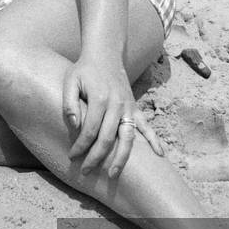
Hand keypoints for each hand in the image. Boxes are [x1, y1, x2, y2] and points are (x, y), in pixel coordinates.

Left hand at [62, 58, 163, 176]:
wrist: (105, 54)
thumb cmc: (84, 70)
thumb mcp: (70, 82)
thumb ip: (69, 104)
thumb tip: (74, 126)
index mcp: (99, 99)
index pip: (89, 131)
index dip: (80, 146)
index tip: (72, 156)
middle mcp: (116, 105)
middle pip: (108, 139)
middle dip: (96, 158)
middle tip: (86, 172)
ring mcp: (128, 107)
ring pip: (128, 137)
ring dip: (121, 158)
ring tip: (114, 174)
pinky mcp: (134, 107)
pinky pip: (146, 126)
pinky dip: (154, 140)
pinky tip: (160, 154)